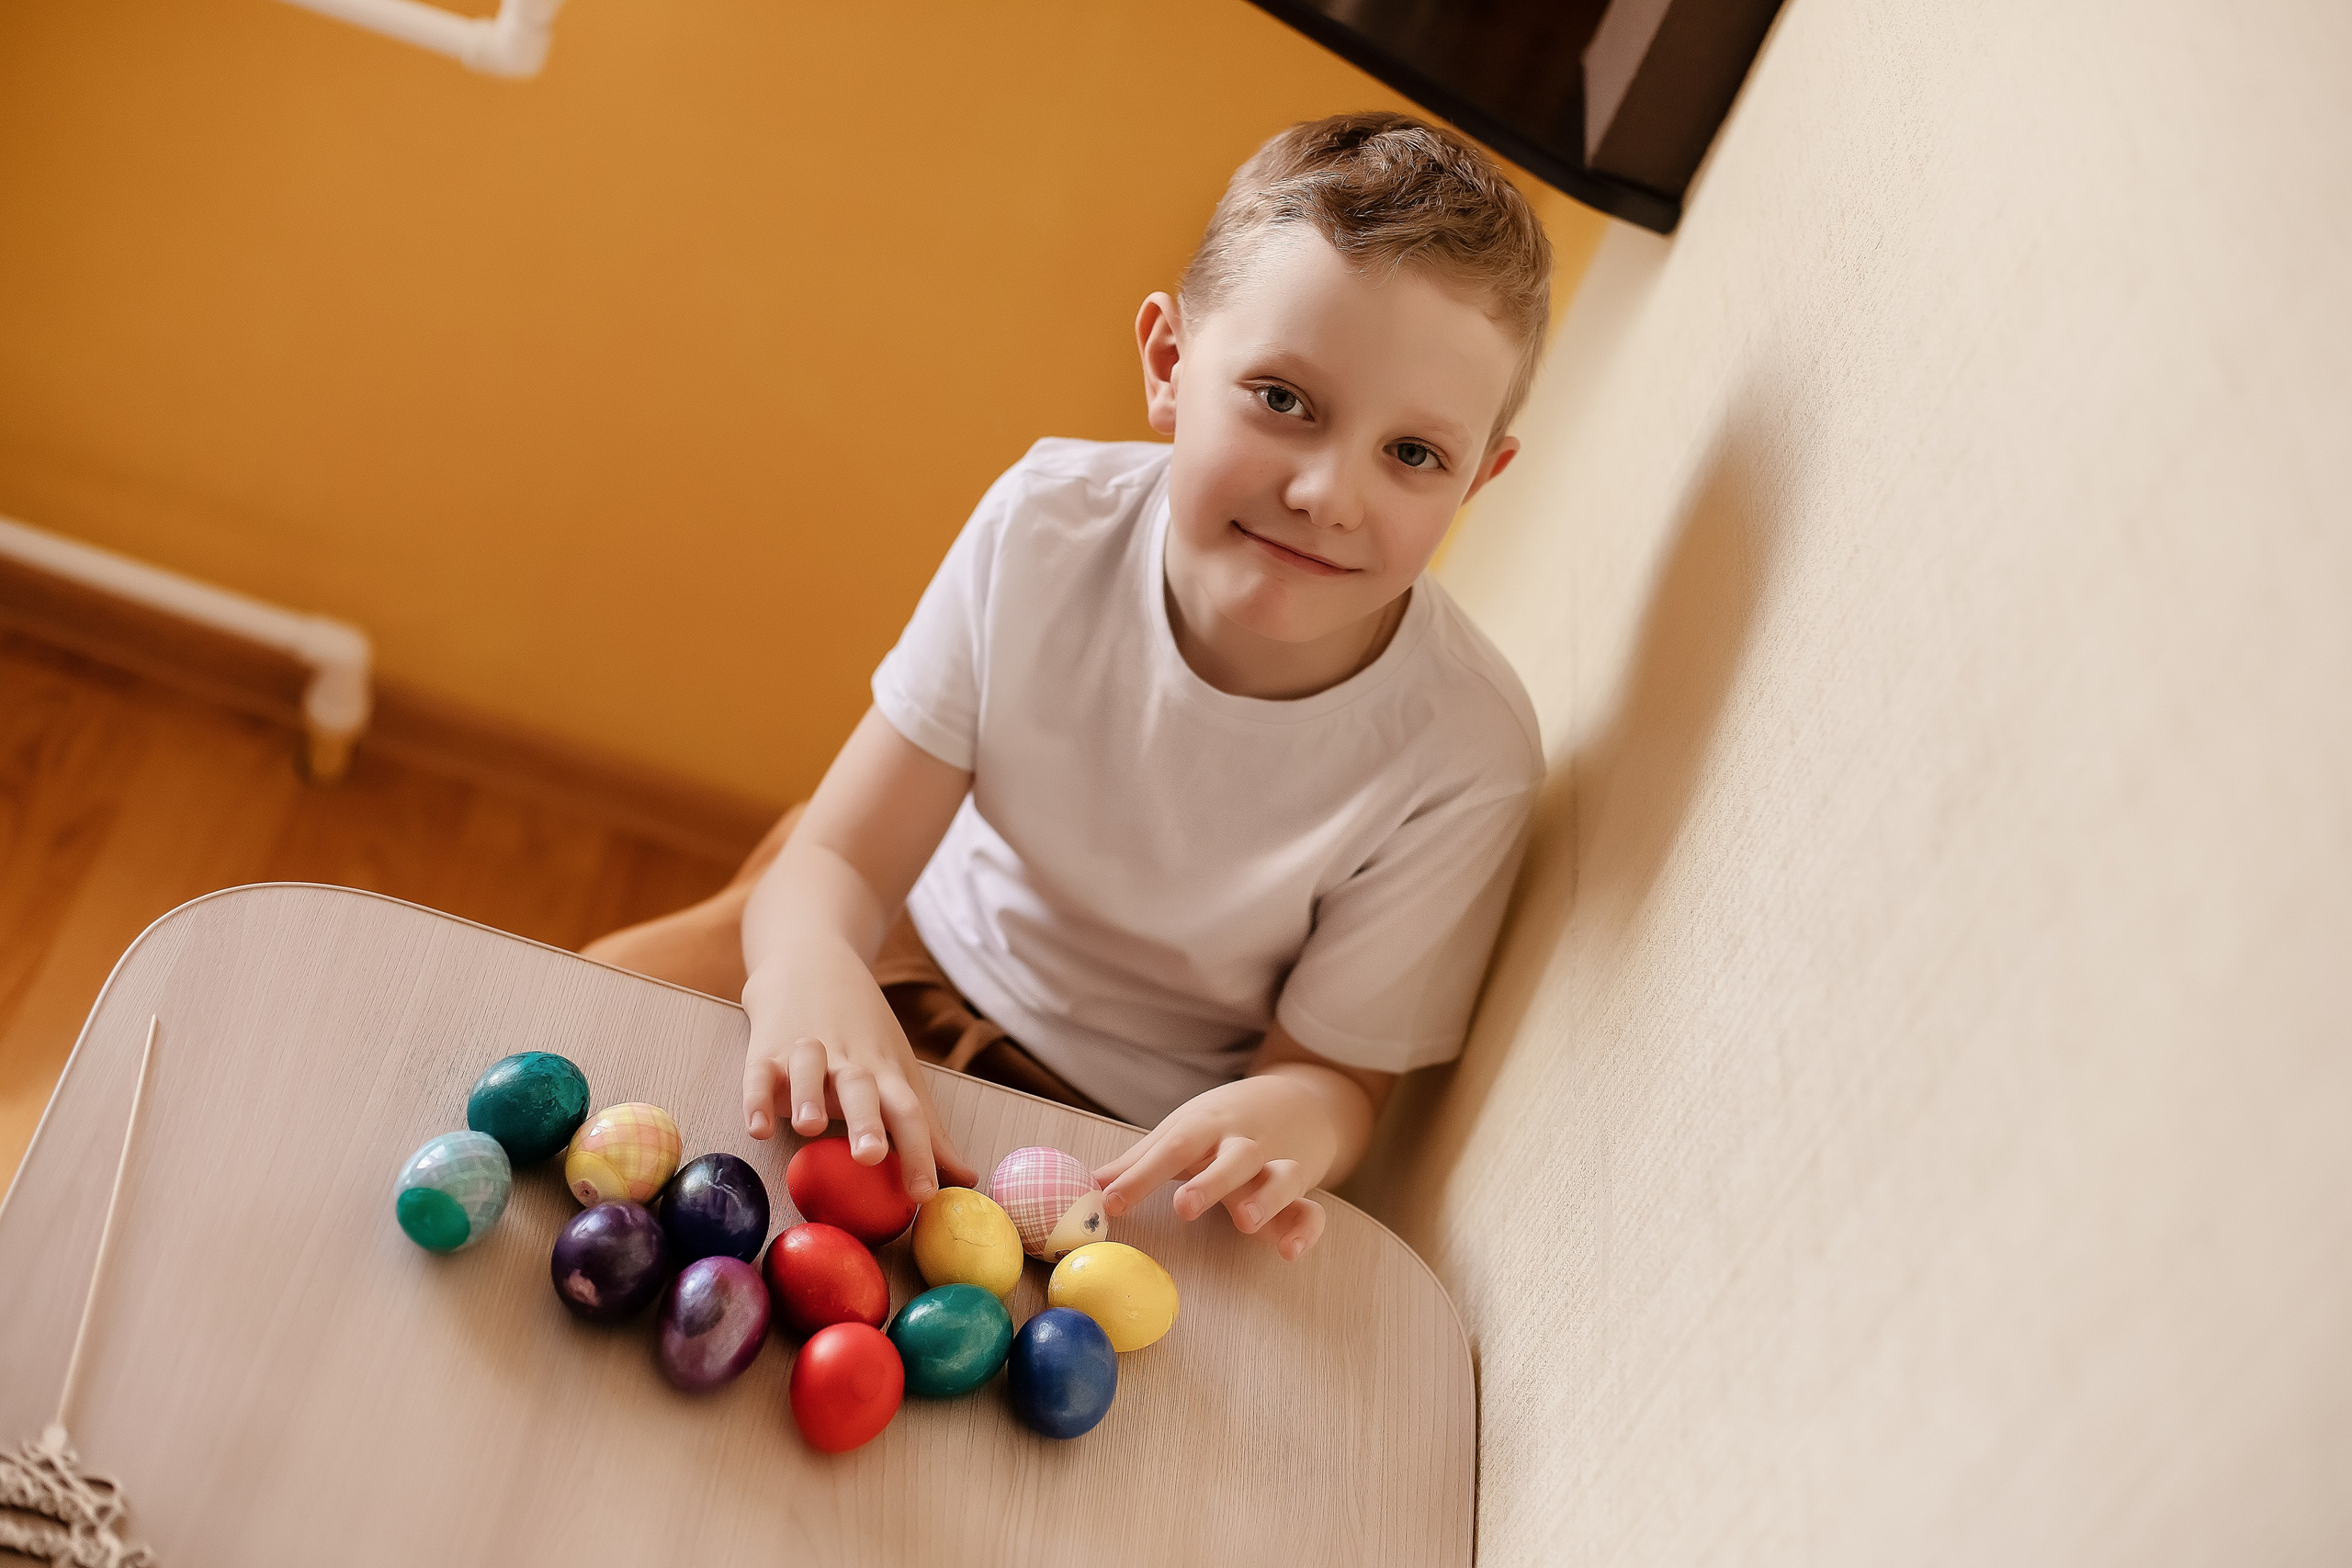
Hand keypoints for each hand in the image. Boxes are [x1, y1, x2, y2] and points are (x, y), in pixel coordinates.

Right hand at [740, 941, 975, 1201]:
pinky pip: (760, 1072)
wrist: (812, 959)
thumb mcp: (899, 1073)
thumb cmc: (862, 1032)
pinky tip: (757, 1126)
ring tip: (809, 1128)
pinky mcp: (767, 1047)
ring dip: (809, 1096)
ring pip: (810, 1069)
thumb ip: (927, 1130)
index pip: (908, 1111)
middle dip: (866, 1121)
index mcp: (886, 1072)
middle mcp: (850, 1061)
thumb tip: (966, 1180)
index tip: (925, 1194)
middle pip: (862, 1088)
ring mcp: (808, 1050)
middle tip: (870, 1155)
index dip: (919, 1152)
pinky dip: (757, 1097)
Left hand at [1092, 1074, 1345, 1260]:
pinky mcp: (1304, 1189)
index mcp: (1208, 1126)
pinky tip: (1289, 1252)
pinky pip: (1312, 1209)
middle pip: (1232, 1156)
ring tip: (1244, 1222)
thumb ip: (1141, 1161)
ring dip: (1265, 1198)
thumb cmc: (1226, 1121)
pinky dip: (1305, 1229)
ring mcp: (1280, 1163)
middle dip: (1209, 1181)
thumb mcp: (1185, 1130)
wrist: (1302, 1096)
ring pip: (1281, 1176)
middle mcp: (1245, 1143)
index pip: (1173, 1148)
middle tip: (1183, 1207)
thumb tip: (1090, 1185)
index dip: (1141, 1176)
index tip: (1109, 1202)